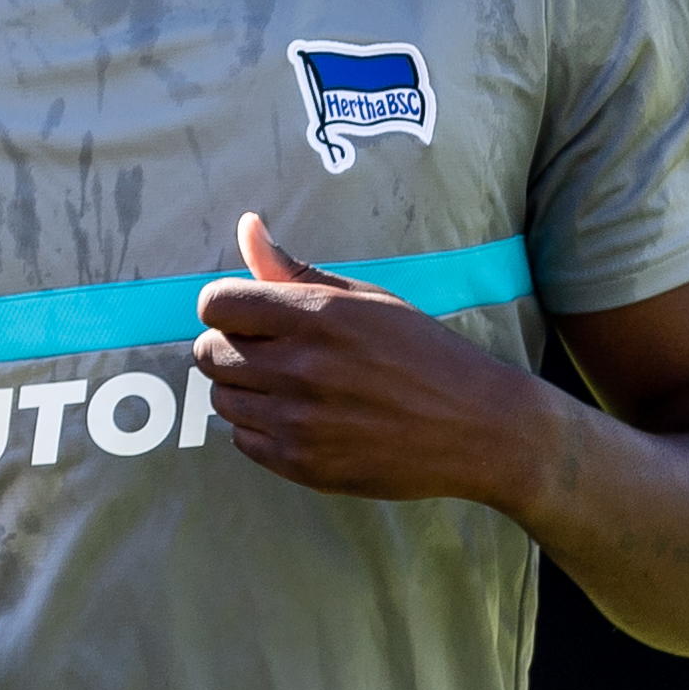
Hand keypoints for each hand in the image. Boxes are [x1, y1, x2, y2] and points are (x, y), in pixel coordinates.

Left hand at [194, 213, 556, 503]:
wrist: (479, 428)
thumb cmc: (422, 353)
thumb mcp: (368, 299)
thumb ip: (295, 269)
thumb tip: (247, 226)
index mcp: (318, 316)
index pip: (215, 304)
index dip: (226, 307)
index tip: (249, 315)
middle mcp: (302, 367)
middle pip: (210, 352)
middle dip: (231, 346)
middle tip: (271, 352)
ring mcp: (299, 420)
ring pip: (220, 397)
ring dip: (243, 388)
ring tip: (288, 385)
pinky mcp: (302, 463)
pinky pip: (241, 439)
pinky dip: (258, 428)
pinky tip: (298, 418)